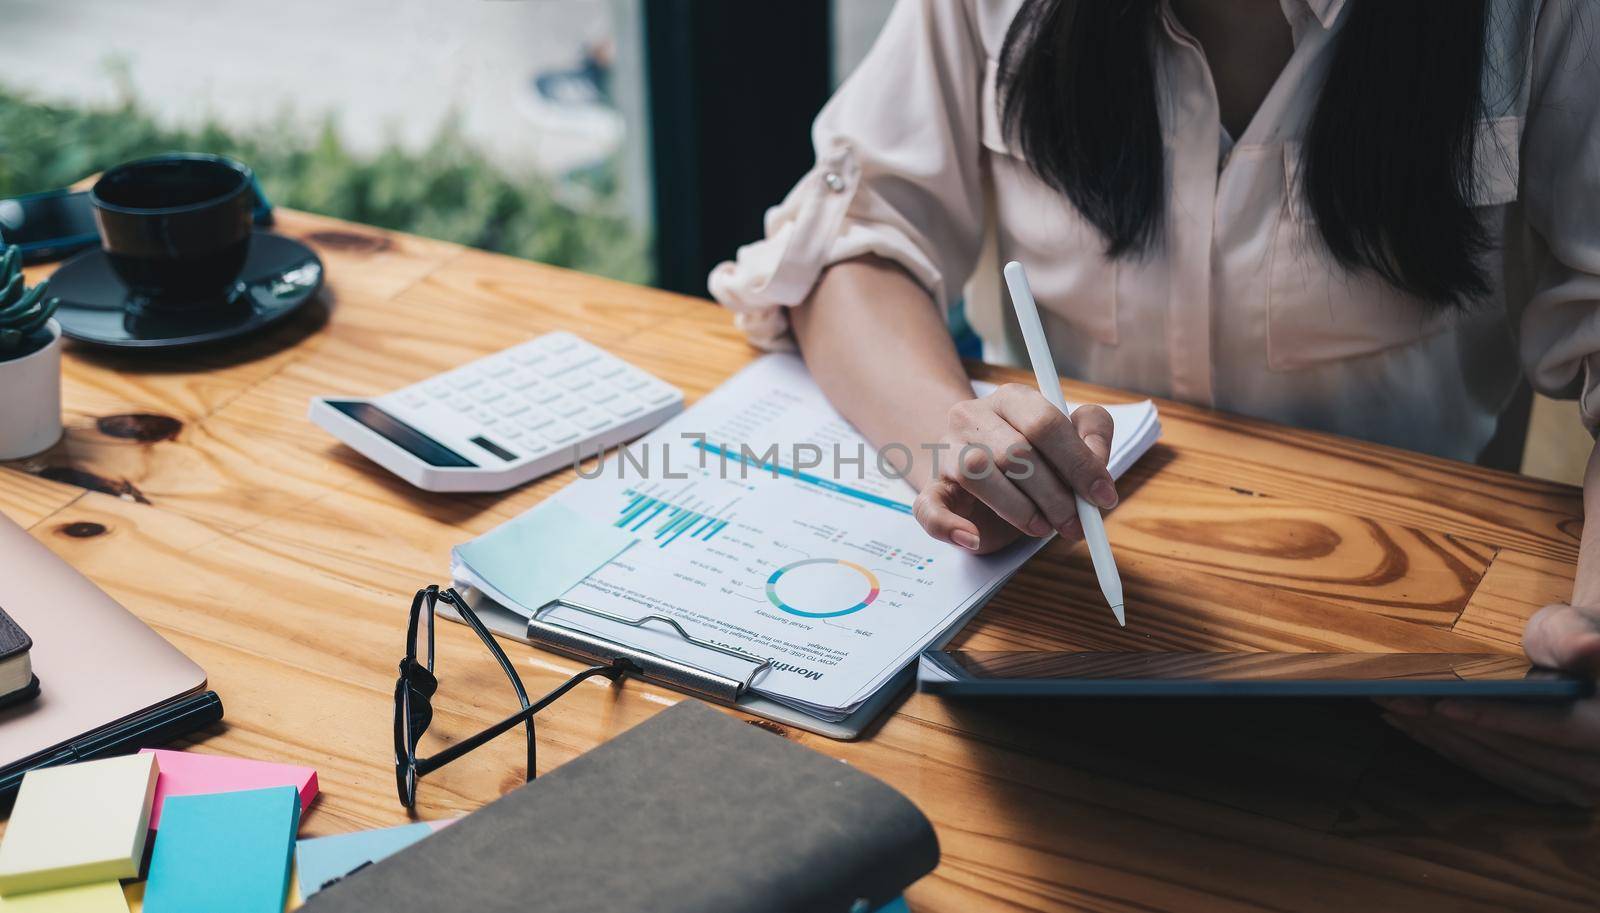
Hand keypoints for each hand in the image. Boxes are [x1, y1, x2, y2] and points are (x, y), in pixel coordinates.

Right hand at [912, 384, 1115, 554]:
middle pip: (1015, 452)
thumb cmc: (1031, 459)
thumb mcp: (1067, 443)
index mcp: (1012, 398)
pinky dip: (950, 527)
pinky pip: (928, 507)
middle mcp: (972, 416)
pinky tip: (973, 538)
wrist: (978, 473)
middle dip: (1053, 495)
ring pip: (975, 472)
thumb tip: (1097, 464)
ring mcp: (946, 451)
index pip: (1046, 423)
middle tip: (1074, 523)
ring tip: (1040, 527)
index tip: (1102, 497)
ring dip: (1017, 509)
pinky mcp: (930, 488)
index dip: (1078, 463)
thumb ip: (1092, 438)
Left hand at [1377, 603, 1599, 806]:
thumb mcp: (1575, 629)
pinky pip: (1499, 775)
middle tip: (1394, 702)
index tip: (1439, 705)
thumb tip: (1591, 647)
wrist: (1586, 661)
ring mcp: (1579, 788)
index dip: (1494, 717)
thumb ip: (1576, 639)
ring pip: (1502, 767)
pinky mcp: (1552, 792)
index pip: (1553, 728)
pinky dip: (1456, 752)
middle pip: (1517, 751)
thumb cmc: (1577, 638)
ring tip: (1394, 712)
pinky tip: (1418, 731)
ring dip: (1443, 741)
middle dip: (1450, 726)